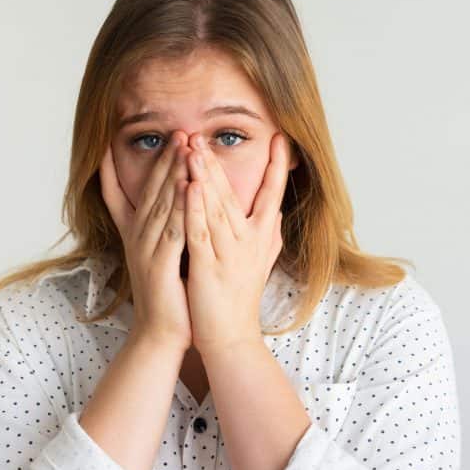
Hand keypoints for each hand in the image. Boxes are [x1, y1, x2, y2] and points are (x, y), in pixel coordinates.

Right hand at [99, 131, 193, 351]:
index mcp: (136, 234)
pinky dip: (181, 206)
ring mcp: (147, 250)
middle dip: (164, 158)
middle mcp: (138, 237)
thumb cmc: (167, 294)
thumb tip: (173, 202)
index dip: (122, 167)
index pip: (125, 192)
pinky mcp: (161, 265)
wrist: (161, 333)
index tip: (120, 139)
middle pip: (150, 190)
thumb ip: (164, 228)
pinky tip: (190, 186)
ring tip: (184, 146)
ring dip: (173, 173)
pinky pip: (173, 229)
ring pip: (162, 203)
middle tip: (177, 130)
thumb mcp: (160, 255)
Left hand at [183, 132, 288, 355]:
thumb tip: (278, 212)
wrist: (231, 337)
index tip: (281, 137)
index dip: (277, 166)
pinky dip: (195, 207)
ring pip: (216, 207)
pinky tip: (189, 186)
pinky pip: (201, 232)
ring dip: (204, 176)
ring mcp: (231, 253)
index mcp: (263, 237)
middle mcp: (251, 241)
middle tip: (204, 133)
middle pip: (234, 194)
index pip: (273, 194)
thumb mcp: (263, 263)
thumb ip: (270, 235)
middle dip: (217, 161)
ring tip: (192, 147)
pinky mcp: (210, 266)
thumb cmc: (242, 298)